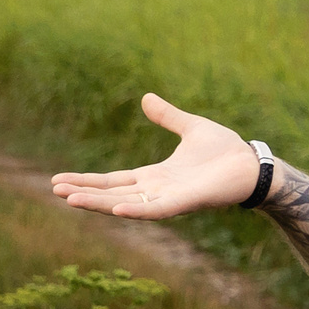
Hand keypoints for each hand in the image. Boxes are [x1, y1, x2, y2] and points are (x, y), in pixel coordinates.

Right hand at [51, 93, 261, 218]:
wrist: (253, 165)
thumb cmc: (226, 151)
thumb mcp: (190, 127)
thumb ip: (168, 116)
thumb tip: (146, 98)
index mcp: (155, 176)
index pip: (114, 180)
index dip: (88, 181)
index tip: (59, 181)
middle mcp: (157, 191)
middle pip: (113, 194)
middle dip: (84, 193)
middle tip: (55, 191)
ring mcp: (170, 199)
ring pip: (127, 204)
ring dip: (100, 203)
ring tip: (70, 200)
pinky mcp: (186, 203)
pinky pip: (157, 210)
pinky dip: (137, 211)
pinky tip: (116, 209)